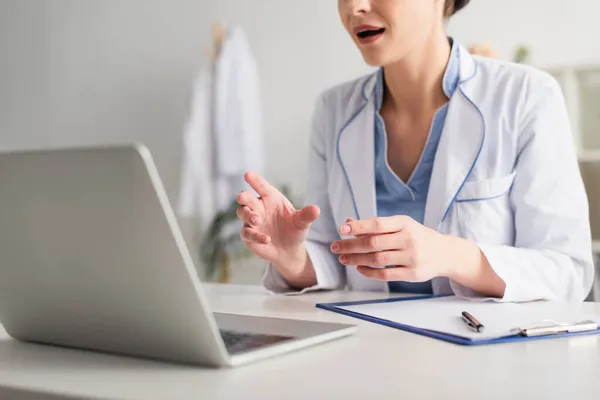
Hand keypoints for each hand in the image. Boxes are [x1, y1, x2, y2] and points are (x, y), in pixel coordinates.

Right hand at [236, 171, 319, 275]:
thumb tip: (316, 210)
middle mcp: (259, 207)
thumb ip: (306, 215)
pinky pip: (248, 233)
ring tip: (257, 219)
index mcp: (271, 198)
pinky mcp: (249, 235)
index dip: (255, 180)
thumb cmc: (294, 230)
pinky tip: (266, 239)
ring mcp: (251, 221)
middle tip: (242, 197)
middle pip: (246, 198)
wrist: (289, 250)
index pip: (261, 186)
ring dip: (248, 215)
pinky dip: (256, 235)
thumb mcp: (302, 222)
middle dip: (243, 197)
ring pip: (242, 213)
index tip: (247, 174)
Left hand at [330, 216, 452, 281]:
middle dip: (351, 245)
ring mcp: (412, 257)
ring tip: (343, 258)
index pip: (378, 224)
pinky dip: (369, 271)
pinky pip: (385, 274)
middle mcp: (409, 239)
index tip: (342, 229)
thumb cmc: (417, 236)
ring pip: (377, 259)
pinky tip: (359, 267)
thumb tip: (348, 222)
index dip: (358, 226)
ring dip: (356, 259)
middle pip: (374, 243)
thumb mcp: (400, 226)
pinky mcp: (413, 273)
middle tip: (335, 247)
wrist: (445, 253)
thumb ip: (375, 225)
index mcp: (405, 223)